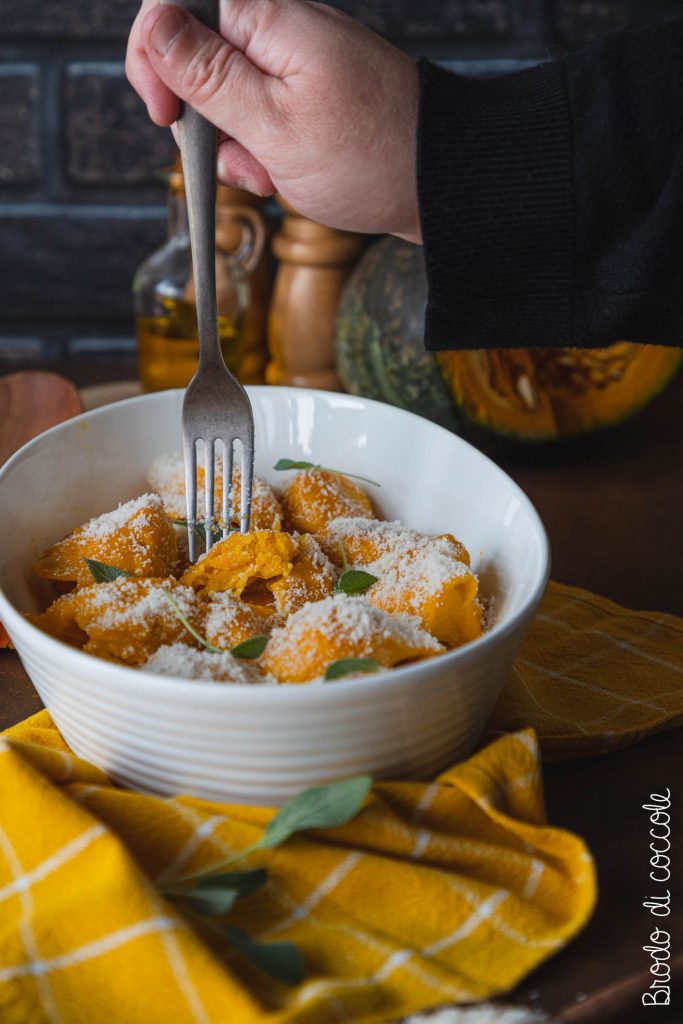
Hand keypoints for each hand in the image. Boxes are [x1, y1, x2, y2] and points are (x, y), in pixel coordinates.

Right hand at [126, 0, 420, 240]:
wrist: (439, 183)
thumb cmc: (369, 156)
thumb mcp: (273, 125)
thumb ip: (207, 75)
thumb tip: (154, 25)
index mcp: (267, 17)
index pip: (174, 7)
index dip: (154, 57)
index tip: (163, 111)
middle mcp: (280, 27)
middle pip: (197, 56)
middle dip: (202, 116)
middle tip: (232, 155)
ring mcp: (296, 61)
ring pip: (227, 94)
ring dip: (234, 143)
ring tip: (270, 172)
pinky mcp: (309, 90)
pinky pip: (260, 112)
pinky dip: (261, 148)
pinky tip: (282, 173)